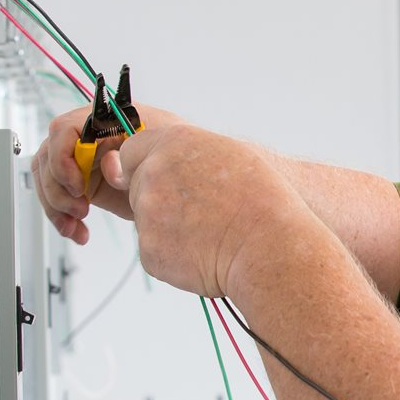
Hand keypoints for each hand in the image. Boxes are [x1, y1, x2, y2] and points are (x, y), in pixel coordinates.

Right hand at [30, 103, 179, 243]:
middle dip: (58, 188)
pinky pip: (56, 197)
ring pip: (46, 178)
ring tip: (76, 225)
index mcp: (106, 119)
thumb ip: (132, 153)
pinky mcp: (81, 182)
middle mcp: (87, 136)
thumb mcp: (160, 149)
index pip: (65, 129)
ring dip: (56, 206)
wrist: (180, 182)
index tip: (76, 186)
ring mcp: (81, 159)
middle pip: (49, 156)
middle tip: (80, 209)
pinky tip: (76, 231)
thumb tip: (108, 162)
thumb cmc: (176, 155)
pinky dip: (62, 217)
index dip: (62, 157)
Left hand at [109, 124, 308, 298]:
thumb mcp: (230, 155)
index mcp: (174, 143)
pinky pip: (154, 251)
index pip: (131, 150)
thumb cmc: (261, 201)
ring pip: (147, 221)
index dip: (144, 166)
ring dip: (169, 229)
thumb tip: (157, 162)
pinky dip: (174, 256)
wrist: (268, 245)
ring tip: (209, 233)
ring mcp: (148, 212)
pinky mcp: (149, 249)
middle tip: (202, 212)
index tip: (163, 181)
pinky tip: (204, 252)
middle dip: (161, 200)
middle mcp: (153, 173)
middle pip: (137, 188)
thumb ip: (184, 153)